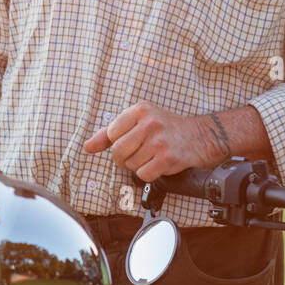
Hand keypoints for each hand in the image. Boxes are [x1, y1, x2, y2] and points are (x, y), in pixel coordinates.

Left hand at [82, 102, 231, 181]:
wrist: (197, 137)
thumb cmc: (164, 128)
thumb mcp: (137, 121)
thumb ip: (109, 133)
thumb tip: (87, 147)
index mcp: (140, 110)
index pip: (111, 133)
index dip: (118, 142)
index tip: (130, 140)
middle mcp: (150, 123)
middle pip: (118, 151)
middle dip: (124, 158)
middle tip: (137, 153)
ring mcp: (159, 141)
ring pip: (130, 165)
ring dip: (138, 165)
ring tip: (151, 156)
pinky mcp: (167, 158)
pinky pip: (143, 174)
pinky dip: (148, 174)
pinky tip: (157, 164)